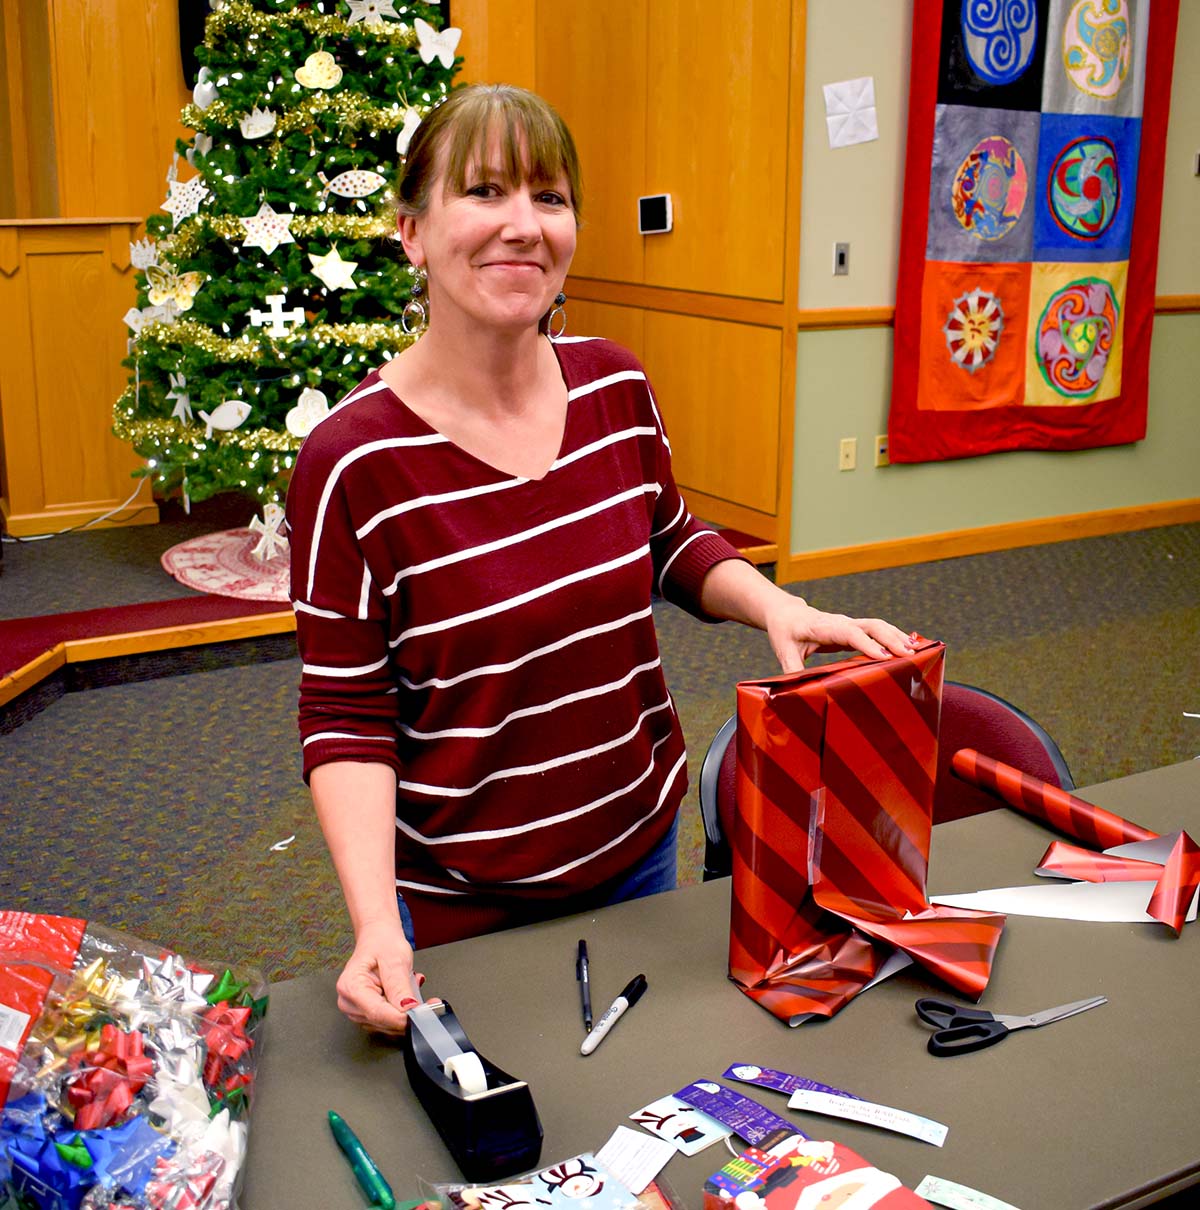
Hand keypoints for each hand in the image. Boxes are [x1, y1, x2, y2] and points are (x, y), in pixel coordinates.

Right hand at [335, 917, 427, 1033]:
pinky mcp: (366, 1014)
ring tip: (410, 986)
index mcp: (350, 986)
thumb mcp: (396, 959)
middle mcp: (348, 1002)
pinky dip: (401, 1012)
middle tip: (427, 999)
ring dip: (405, 1011)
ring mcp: (356, 1011)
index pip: (377, 1012)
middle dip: (407, 1013)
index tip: (420, 1014)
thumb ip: (400, 986)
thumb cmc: (382, 943)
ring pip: (387, 1025)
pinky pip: (388, 1022)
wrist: (378, 938)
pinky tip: (405, 995)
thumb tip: (408, 1009)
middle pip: (382, 1021)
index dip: (401, 1017)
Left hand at [764, 597, 915, 673]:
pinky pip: (877, 630)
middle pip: (869, 625)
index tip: (884, 656)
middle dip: (890, 638)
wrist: (787, 614)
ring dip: (897, 636)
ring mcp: (849, 623)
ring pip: (877, 625)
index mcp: (822, 626)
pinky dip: (894, 636)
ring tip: (917, 651)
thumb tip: (797, 691)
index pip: (848, 633)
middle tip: (909, 655)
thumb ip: (791, 670)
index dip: (867, 644)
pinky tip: (910, 646)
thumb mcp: (784, 651)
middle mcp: (839, 622)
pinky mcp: (854, 628)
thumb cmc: (785, 633)